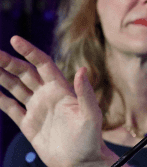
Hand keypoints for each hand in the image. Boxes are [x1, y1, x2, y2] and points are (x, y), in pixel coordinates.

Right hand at [0, 36, 117, 166]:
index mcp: (61, 88)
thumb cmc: (90, 138)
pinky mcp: (28, 124)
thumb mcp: (90, 114)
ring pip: (15, 87)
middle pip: (25, 72)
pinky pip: (10, 108)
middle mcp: (47, 95)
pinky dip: (0, 98)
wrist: (81, 162)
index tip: (15, 40)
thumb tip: (82, 69)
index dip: (30, 51)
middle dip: (9, 62)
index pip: (42, 64)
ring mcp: (37, 108)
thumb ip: (85, 93)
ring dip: (2, 76)